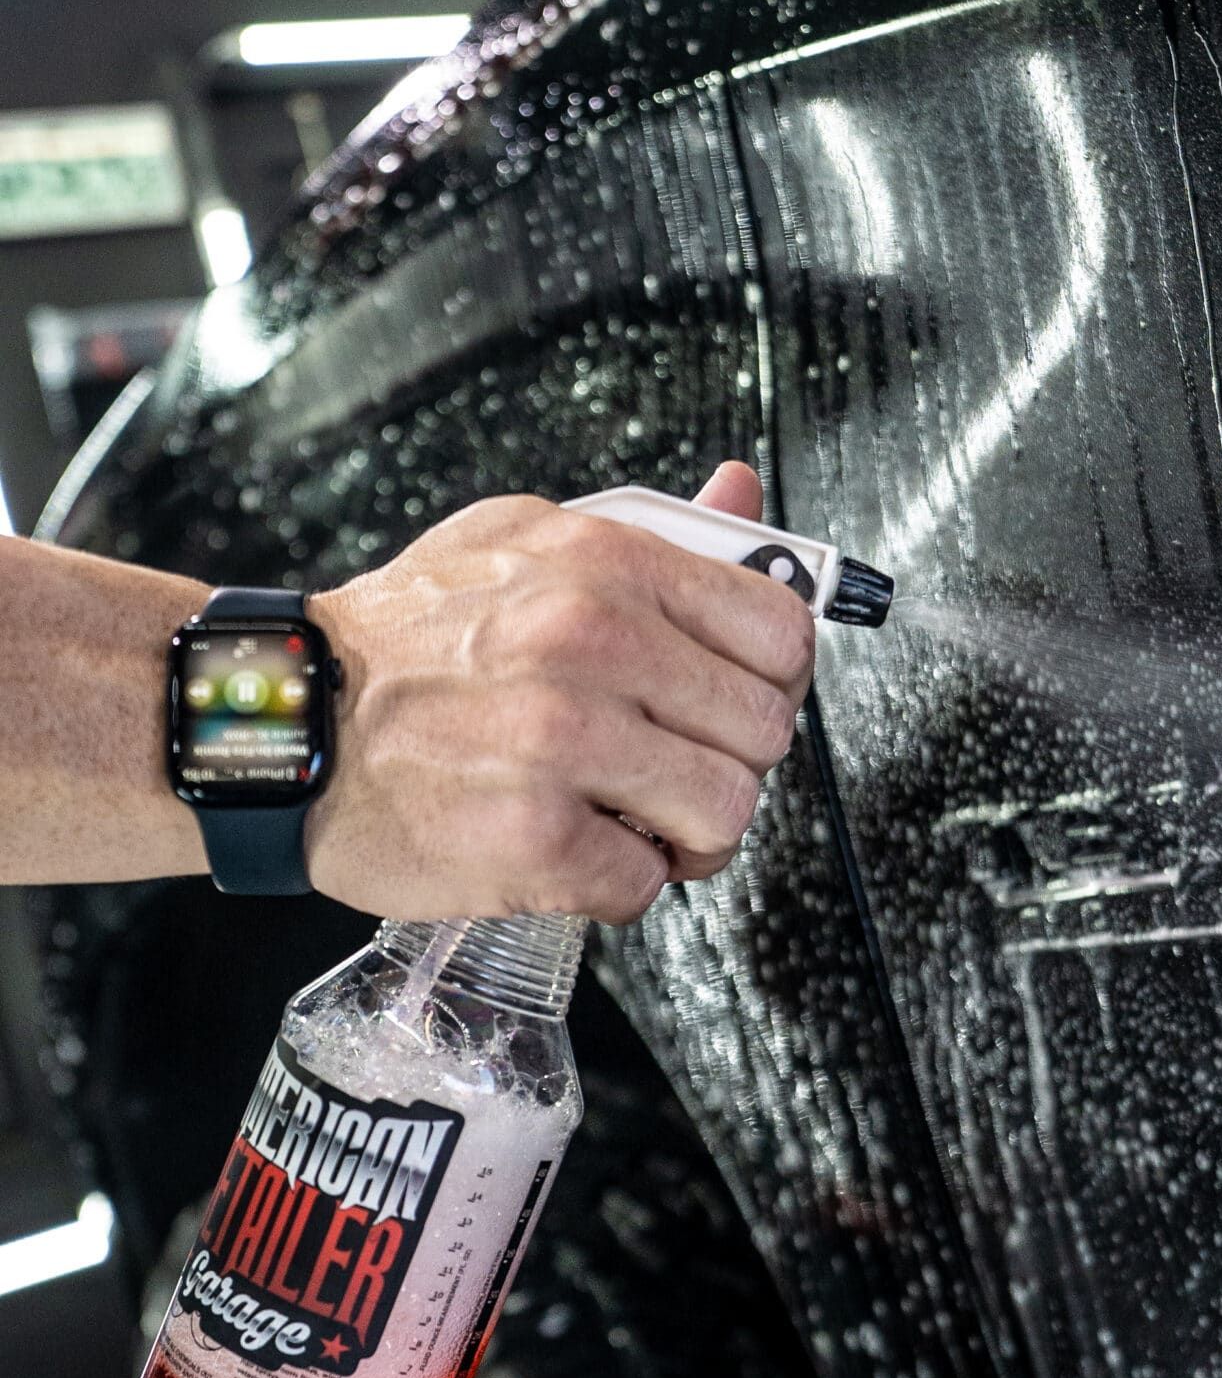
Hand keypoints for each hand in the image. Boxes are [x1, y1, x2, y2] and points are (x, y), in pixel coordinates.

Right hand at [303, 463, 814, 921]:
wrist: (285, 717)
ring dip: (684, 835)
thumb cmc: (404, 640)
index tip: (734, 702)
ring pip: (722, 814)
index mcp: (605, 565)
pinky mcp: (532, 841)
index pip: (780, 633)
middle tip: (672, 772)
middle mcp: (591, 646)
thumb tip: (742, 493)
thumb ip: (649, 530)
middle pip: (762, 734)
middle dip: (727, 764)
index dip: (771, 682)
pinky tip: (571, 851)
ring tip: (629, 821)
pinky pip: (643, 884)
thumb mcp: (522, 541)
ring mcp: (563, 746)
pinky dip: (614, 884)